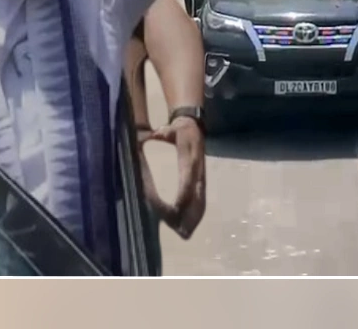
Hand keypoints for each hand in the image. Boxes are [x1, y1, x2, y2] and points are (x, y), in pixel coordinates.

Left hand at [142, 117, 206, 238]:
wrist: (193, 125)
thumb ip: (164, 132)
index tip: (176, 209)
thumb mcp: (170, 129)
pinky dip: (197, 213)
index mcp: (190, 158)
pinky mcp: (200, 180)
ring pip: (201, 200)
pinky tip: (192, 225)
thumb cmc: (178, 129)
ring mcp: (201, 176)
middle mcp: (198, 170)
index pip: (188, 179)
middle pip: (197, 195)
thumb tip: (156, 133)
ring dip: (194, 218)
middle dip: (190, 214)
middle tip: (181, 231)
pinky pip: (201, 199)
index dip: (184, 195)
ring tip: (186, 233)